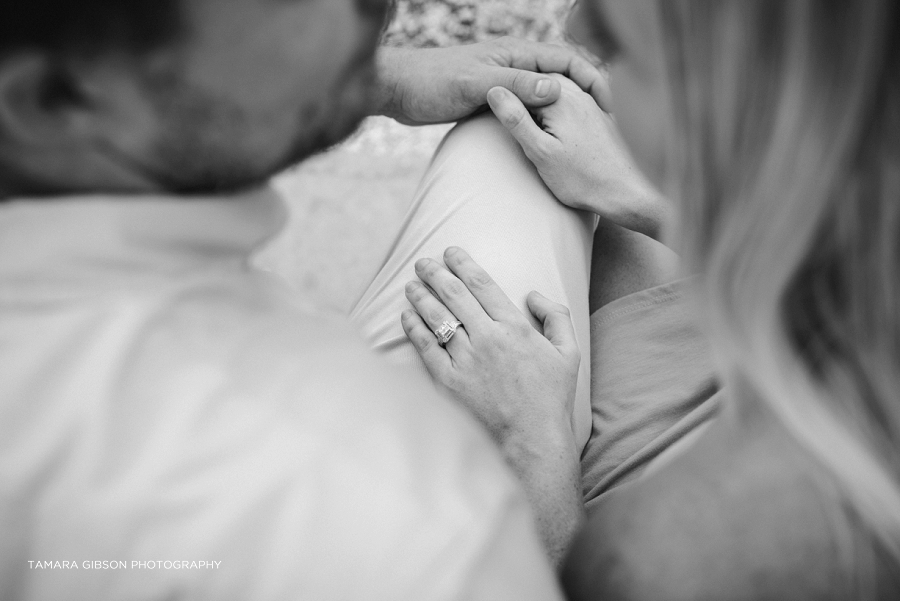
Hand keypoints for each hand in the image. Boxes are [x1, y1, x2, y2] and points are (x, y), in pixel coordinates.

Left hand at [372, 38, 610, 125]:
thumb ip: (514, 86)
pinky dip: (543, 119)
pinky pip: (527, 107)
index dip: (593, 81)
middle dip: (587, 97)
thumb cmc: (432, 83)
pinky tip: (550, 140)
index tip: (609, 108)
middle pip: (563, 77)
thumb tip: (556, 89)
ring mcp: (504, 81)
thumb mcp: (475, 86)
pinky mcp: (493, 98)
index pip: (568, 61)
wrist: (398, 90)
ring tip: (587, 136)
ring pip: (546, 94)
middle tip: (608, 127)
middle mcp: (514, 64)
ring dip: (566, 110)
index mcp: (516, 53)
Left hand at [400, 246, 582, 565]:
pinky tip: (407, 316)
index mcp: (514, 327)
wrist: (532, 441)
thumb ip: (555, 316)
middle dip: (435, 273)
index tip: (451, 251)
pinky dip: (414, 328)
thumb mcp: (568, 352)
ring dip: (421, 296)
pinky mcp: (449, 382)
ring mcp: (466, 360)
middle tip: (423, 262)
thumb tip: (533, 294)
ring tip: (411, 284)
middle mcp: (487, 338)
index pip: (482, 285)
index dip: (463, 263)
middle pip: (453, 295)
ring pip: (436, 317)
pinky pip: (426, 347)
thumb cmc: (551, 398)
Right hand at [487, 74, 671, 240]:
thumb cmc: (582, 179)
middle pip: (540, 82)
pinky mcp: (600, 115)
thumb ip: (517, 120)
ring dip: (539, 98)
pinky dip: (557, 106)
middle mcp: (578, 94)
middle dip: (522, 92)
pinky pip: (572, 99)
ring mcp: (592, 103)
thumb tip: (495, 90)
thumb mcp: (541, 153)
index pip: (520, 83)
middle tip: (503, 107)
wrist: (627, 193)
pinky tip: (554, 122)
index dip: (504, 93)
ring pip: (557, 89)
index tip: (487, 106)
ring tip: (526, 118)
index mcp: (560, 99)